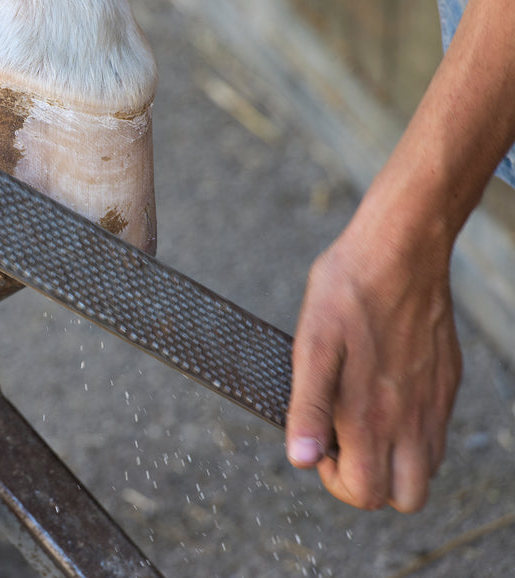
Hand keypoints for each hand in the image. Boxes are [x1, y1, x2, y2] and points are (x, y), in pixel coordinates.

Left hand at [286, 211, 461, 512]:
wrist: (401, 248)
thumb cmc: (348, 291)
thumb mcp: (310, 344)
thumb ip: (306, 406)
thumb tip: (299, 458)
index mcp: (371, 414)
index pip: (365, 492)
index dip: (335, 480)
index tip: (319, 443)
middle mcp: (410, 418)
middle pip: (404, 497)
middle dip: (370, 483)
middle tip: (342, 441)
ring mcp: (433, 402)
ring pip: (425, 469)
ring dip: (393, 460)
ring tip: (361, 419)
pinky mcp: (446, 382)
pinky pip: (436, 432)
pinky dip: (412, 432)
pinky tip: (384, 394)